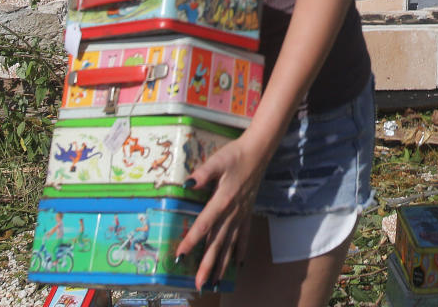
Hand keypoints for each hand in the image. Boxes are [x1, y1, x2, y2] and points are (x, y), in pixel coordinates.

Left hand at [176, 131, 274, 287]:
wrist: (258, 152)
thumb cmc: (235, 155)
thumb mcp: (217, 160)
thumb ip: (203, 173)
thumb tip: (187, 184)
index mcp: (222, 200)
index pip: (204, 225)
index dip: (191, 241)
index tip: (180, 256)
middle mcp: (232, 212)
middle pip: (217, 243)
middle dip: (208, 265)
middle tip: (199, 284)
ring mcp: (241, 214)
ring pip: (230, 244)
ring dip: (222, 264)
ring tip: (216, 282)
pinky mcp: (247, 213)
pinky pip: (244, 236)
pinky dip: (240, 250)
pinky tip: (238, 265)